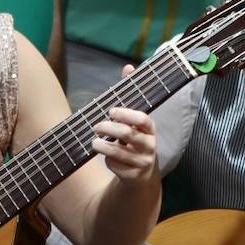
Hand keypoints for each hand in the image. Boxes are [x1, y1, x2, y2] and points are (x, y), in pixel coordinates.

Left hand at [91, 66, 157, 186]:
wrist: (142, 176)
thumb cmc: (135, 141)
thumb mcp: (134, 121)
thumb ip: (130, 96)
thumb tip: (128, 67)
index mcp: (150, 129)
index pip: (143, 119)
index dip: (127, 114)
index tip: (111, 111)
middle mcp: (149, 145)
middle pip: (128, 134)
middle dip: (108, 128)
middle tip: (96, 126)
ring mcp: (142, 162)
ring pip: (119, 152)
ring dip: (102, 146)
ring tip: (94, 141)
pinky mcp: (133, 176)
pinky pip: (116, 166)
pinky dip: (107, 160)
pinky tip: (104, 157)